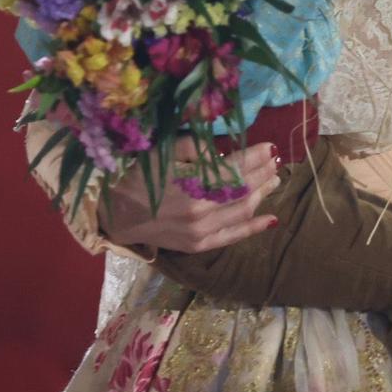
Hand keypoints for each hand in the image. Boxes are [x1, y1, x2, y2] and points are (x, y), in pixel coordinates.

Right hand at [102, 139, 281, 252]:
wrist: (115, 213)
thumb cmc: (138, 175)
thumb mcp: (164, 150)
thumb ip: (198, 146)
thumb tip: (228, 148)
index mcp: (192, 183)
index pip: (236, 168)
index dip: (256, 157)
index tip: (271, 146)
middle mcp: (201, 210)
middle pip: (244, 189)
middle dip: (263, 173)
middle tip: (276, 160)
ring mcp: (201, 231)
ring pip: (243, 211)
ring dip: (263, 194)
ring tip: (274, 180)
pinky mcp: (198, 245)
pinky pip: (233, 237)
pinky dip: (255, 227)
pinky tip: (272, 218)